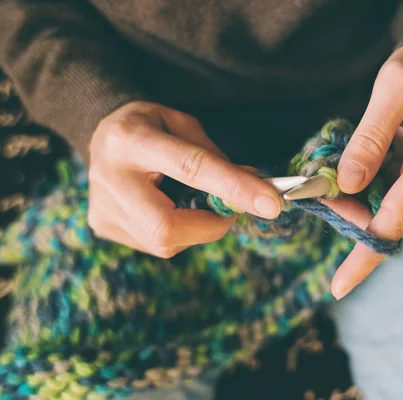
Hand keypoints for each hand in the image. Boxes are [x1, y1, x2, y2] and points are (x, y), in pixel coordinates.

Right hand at [88, 101, 281, 257]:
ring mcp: (102, 207)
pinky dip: (179, 232)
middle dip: (211, 226)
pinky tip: (170, 207)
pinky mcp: (103, 226)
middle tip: (229, 210)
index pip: (191, 168)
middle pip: (167, 226)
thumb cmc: (151, 126)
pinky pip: (156, 245)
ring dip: (196, 228)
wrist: (100, 134)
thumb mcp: (183, 124)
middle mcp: (110, 177)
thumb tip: (256, 188)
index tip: (270, 203)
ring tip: (190, 199)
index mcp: (131, 139)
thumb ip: (217, 157)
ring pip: (164, 243)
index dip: (234, 188)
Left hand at [331, 42, 402, 298]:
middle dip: (347, 221)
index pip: (398, 219)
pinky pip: (384, 199)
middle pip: (390, 224)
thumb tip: (347, 185)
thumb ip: (371, 135)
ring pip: (384, 214)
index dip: (366, 253)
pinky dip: (357, 197)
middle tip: (310, 197)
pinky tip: (336, 185)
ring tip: (319, 187)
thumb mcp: (394, 87)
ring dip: (349, 209)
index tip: (339, 285)